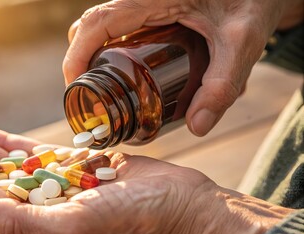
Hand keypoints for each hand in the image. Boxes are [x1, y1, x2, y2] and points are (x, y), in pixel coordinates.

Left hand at [0, 121, 292, 233]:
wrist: (178, 206)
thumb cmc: (138, 222)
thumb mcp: (78, 227)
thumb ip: (24, 226)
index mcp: (31, 222)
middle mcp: (36, 205)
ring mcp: (53, 185)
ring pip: (1, 161)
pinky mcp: (72, 168)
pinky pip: (31, 153)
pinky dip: (8, 143)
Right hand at [63, 0, 302, 136]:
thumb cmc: (252, 1)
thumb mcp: (241, 42)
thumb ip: (223, 84)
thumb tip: (197, 127)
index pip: (97, 23)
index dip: (77, 56)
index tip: (75, 88)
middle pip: (91, 25)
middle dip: (81, 61)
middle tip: (91, 97)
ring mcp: (143, 2)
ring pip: (101, 25)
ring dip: (93, 55)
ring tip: (105, 89)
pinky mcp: (150, 7)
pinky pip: (117, 25)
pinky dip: (109, 48)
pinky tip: (125, 72)